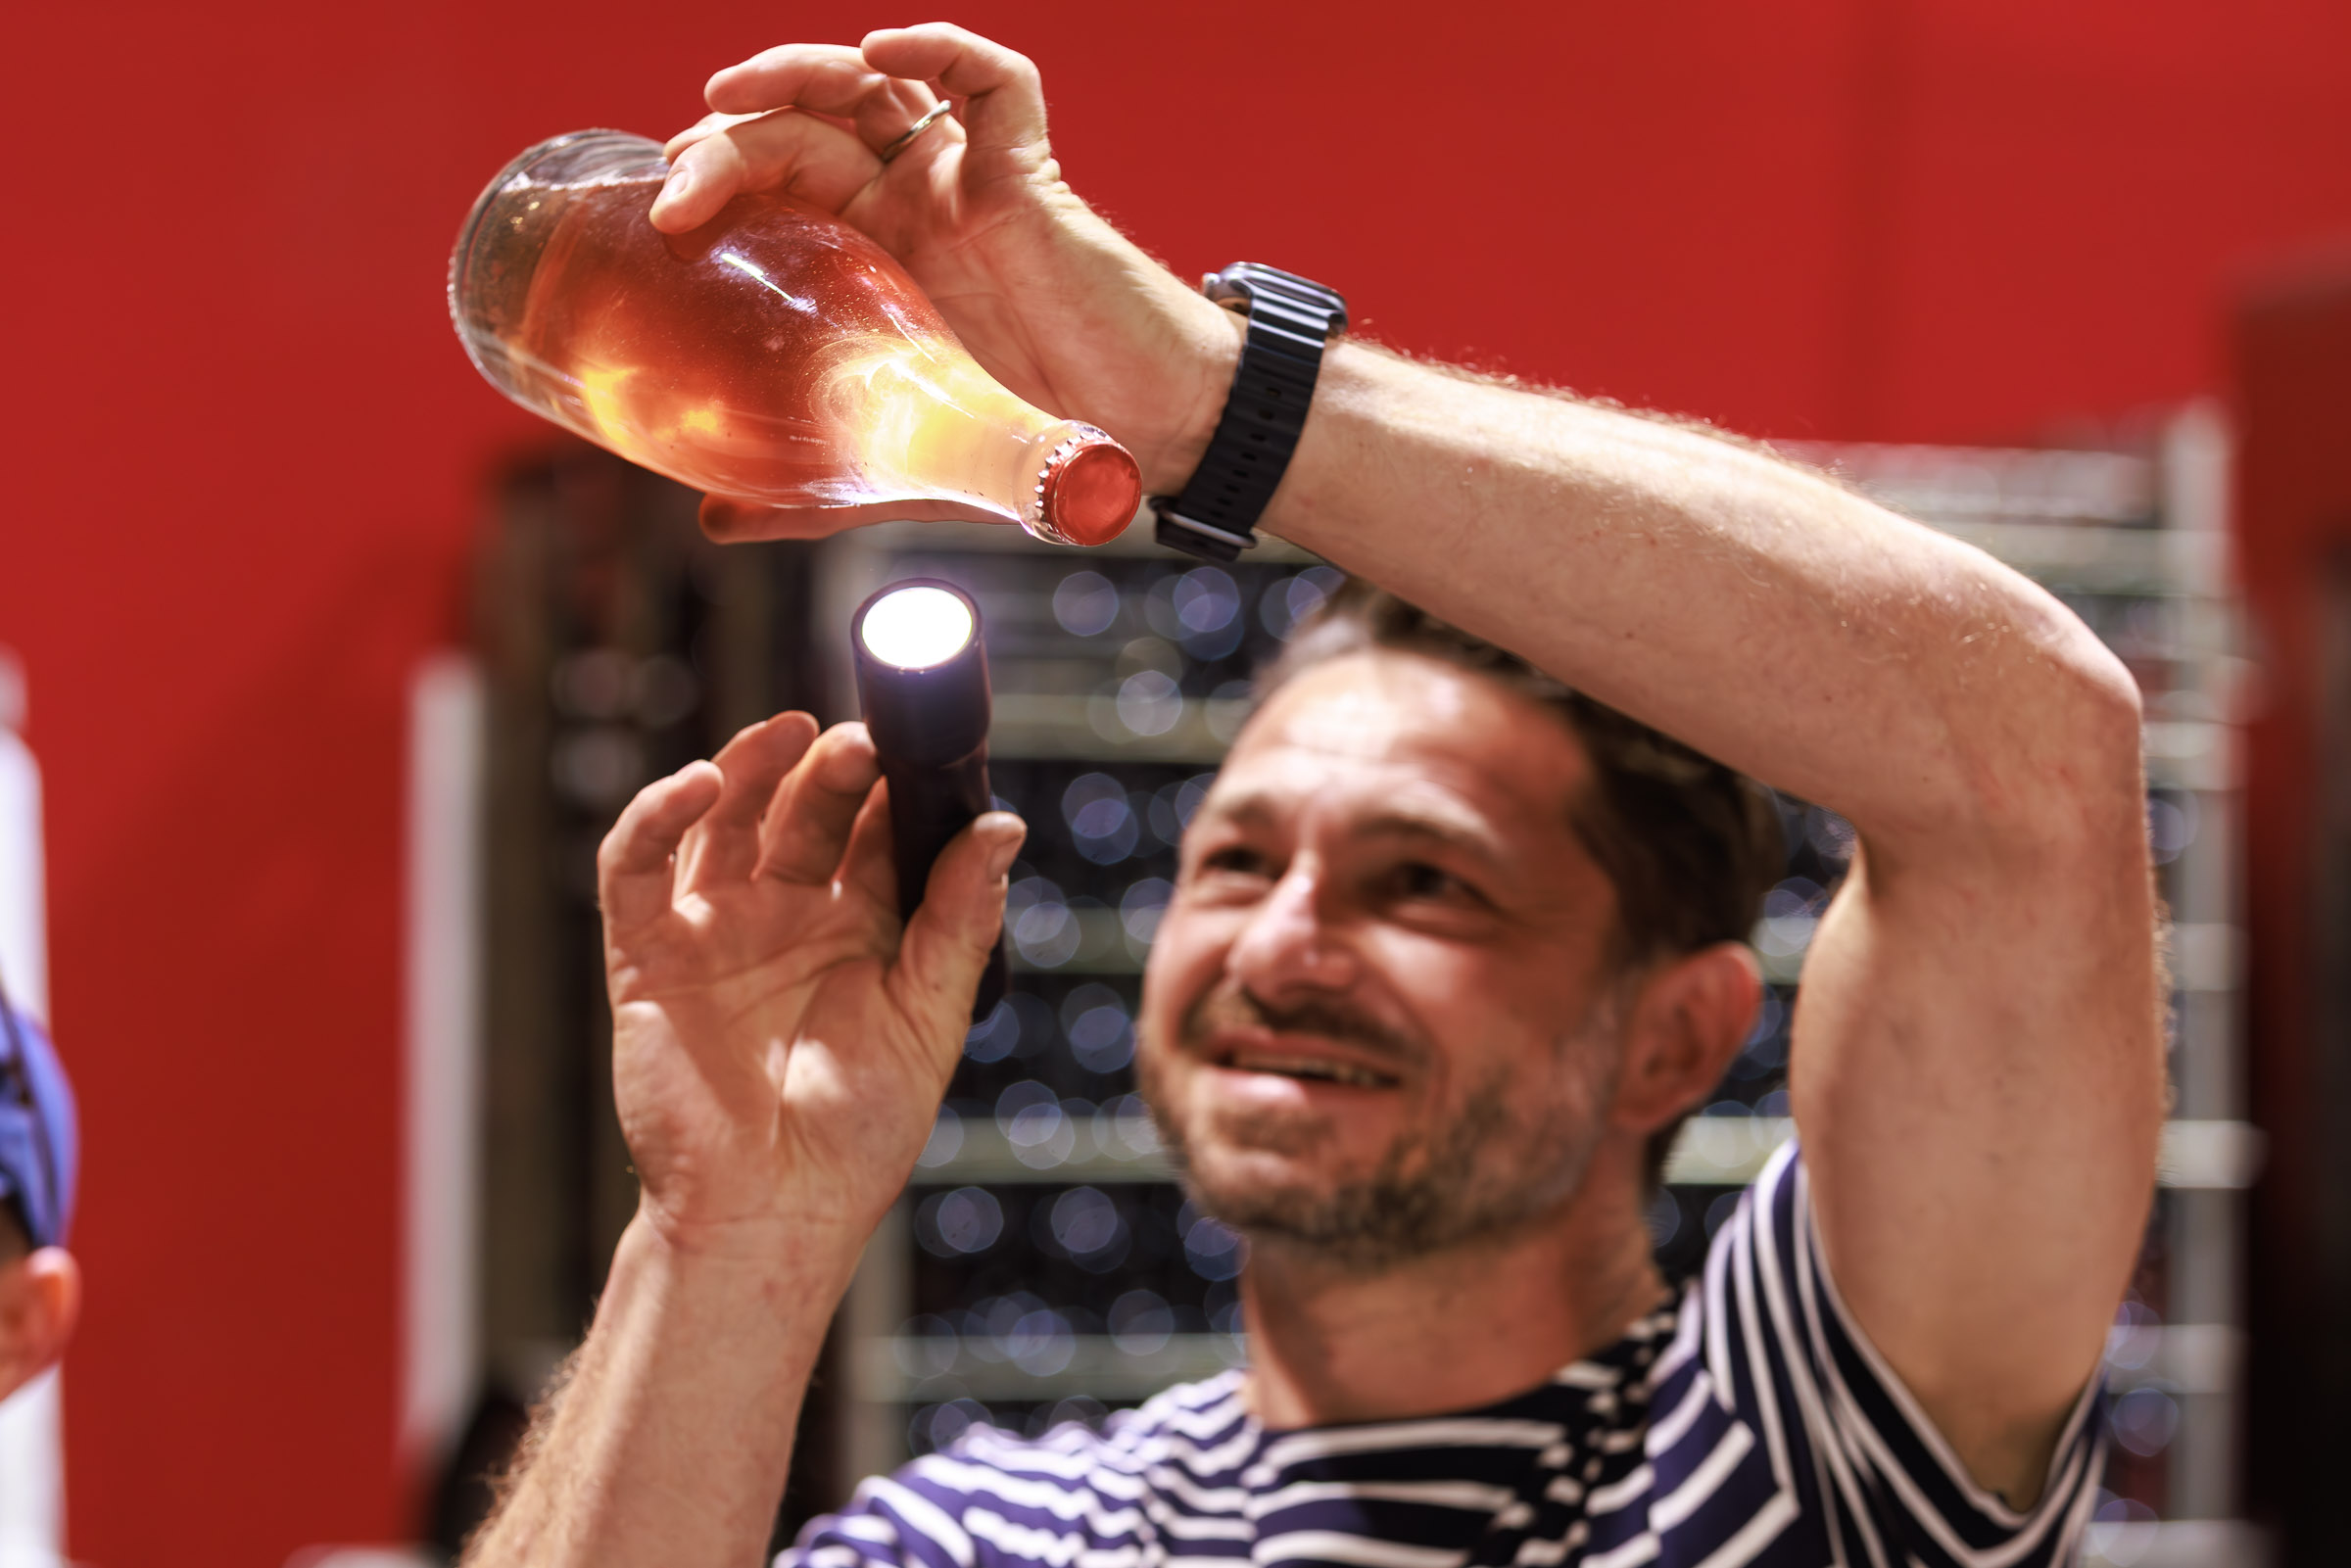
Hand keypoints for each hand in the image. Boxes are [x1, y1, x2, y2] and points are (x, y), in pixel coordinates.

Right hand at [597, 713, 1023, 1260]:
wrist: (773, 1211)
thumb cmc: (860, 1133)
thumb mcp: (929, 1014)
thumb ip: (960, 917)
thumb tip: (1004, 823)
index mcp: (860, 926)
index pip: (874, 829)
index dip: (893, 783)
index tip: (920, 739)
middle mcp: (785, 915)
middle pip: (803, 810)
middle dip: (831, 769)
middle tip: (862, 740)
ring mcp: (715, 929)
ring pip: (724, 819)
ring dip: (751, 766)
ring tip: (792, 734)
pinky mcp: (649, 956)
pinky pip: (636, 868)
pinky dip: (658, 815)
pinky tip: (701, 785)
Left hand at [651, 24, 1241, 533]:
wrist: (1137, 444)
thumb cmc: (1028, 448)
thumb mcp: (898, 469)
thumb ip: (810, 491)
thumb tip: (712, 521)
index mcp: (870, 258)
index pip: (774, 181)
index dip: (712, 174)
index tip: (661, 216)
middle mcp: (910, 206)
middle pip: (804, 127)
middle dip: (729, 137)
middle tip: (677, 183)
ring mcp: (965, 183)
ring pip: (875, 83)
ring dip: (797, 70)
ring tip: (732, 94)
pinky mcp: (1030, 174)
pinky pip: (991, 82)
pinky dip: (939, 50)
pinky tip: (883, 54)